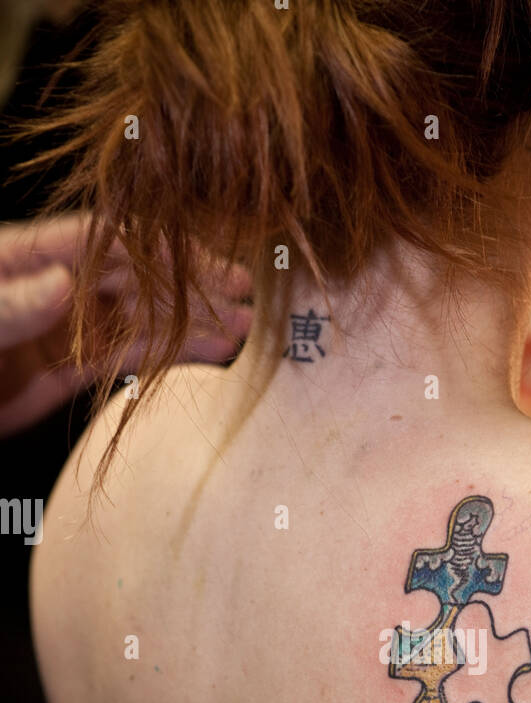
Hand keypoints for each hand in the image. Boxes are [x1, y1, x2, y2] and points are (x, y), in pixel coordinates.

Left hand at [0, 213, 253, 435]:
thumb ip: (8, 304)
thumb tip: (63, 283)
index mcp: (22, 256)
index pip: (105, 242)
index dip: (160, 249)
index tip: (208, 261)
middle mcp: (49, 287)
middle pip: (132, 279)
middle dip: (190, 288)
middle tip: (247, 299)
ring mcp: (58, 331)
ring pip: (136, 322)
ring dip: (189, 325)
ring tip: (243, 332)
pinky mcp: (60, 374)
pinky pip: (120, 362)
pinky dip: (164, 359)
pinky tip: (204, 356)